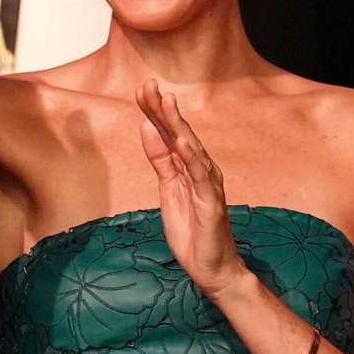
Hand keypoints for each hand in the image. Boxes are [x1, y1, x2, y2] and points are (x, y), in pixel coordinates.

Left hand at [137, 79, 247, 298]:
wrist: (212, 269)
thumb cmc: (192, 230)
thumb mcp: (168, 189)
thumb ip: (160, 159)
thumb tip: (146, 127)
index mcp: (189, 166)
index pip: (170, 133)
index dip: (155, 112)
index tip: (141, 89)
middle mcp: (202, 170)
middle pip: (180, 134)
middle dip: (163, 109)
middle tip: (148, 85)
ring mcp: (208, 185)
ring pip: (192, 149)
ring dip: (178, 125)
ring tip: (166, 103)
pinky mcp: (212, 203)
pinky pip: (202, 177)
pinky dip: (193, 158)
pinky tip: (183, 142)